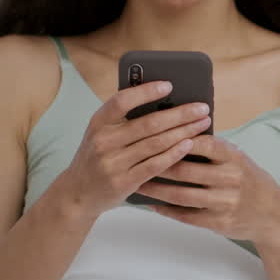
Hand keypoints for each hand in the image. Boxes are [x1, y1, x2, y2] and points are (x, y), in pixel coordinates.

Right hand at [57, 80, 211, 216]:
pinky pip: (155, 164)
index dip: (146, 92)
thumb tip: (166, 100)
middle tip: (202, 107)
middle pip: (149, 123)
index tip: (169, 85)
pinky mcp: (123, 182)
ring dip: (184, 132)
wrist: (77, 193)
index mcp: (98, 123)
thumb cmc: (98, 156)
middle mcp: (103, 141)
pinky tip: (190, 144)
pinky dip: (175, 153)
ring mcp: (112, 163)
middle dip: (180, 114)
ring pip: (156, 143)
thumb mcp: (102, 133)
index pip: (122, 101)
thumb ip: (125, 119)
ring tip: (203, 123)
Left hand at [135, 135, 279, 246]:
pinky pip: (187, 216)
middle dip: (157, 166)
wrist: (272, 213)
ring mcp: (225, 201)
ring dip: (156, 190)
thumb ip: (213, 150)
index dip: (178, 139)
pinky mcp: (219, 222)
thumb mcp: (238, 159)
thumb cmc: (249, 180)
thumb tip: (177, 134)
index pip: (204, 144)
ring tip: (138, 184)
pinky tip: (153, 205)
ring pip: (181, 195)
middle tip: (135, 161)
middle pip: (186, 171)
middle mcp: (231, 178)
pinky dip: (167, 210)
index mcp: (235, 157)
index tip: (155, 136)